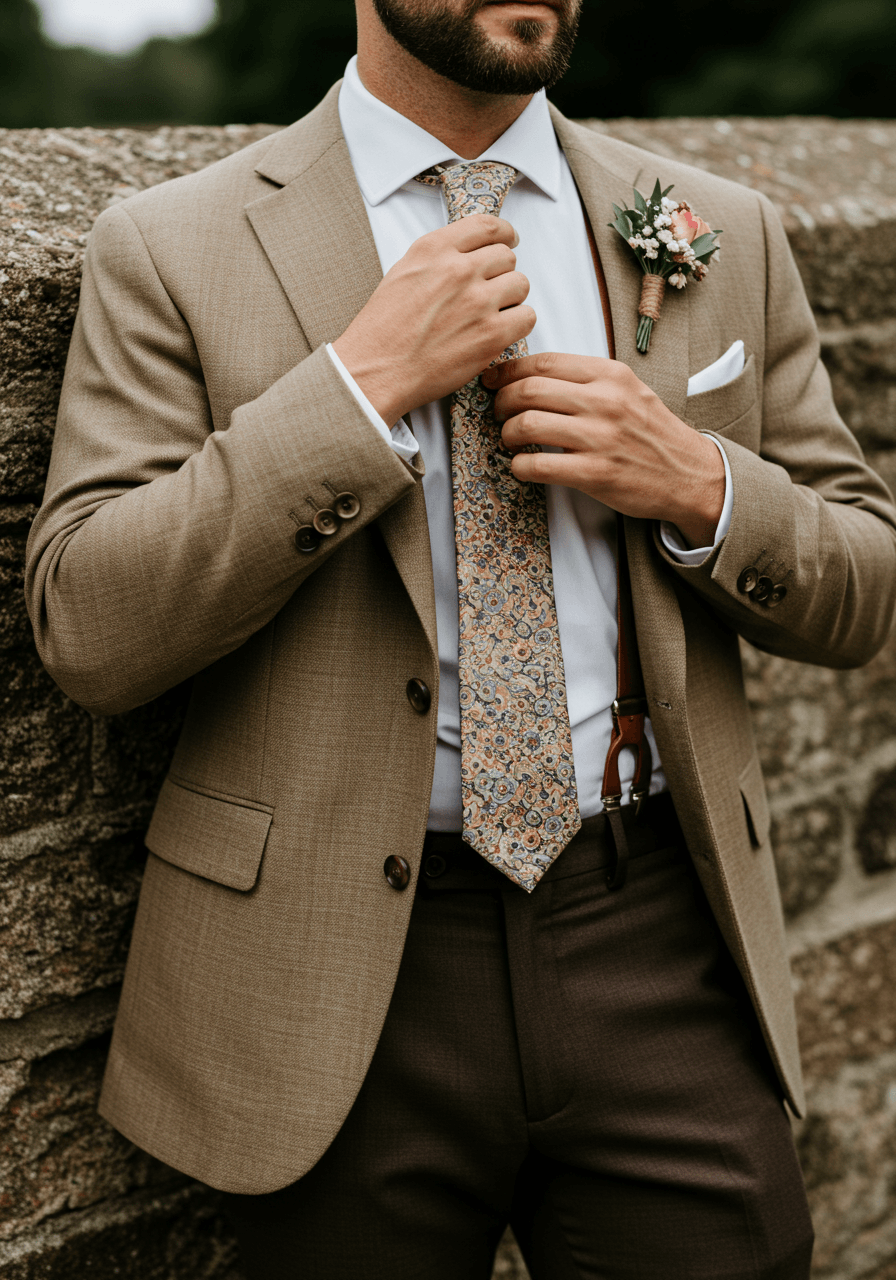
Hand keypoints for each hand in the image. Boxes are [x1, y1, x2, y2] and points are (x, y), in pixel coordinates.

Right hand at [332, 216, 534, 425]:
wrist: (378, 371)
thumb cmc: (384, 330)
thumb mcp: (403, 273)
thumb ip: (439, 257)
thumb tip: (468, 253)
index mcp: (434, 249)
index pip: (487, 225)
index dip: (504, 233)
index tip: (509, 240)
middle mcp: (459, 270)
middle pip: (506, 257)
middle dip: (501, 273)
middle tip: (490, 291)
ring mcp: (477, 302)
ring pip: (520, 284)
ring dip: (511, 299)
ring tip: (491, 314)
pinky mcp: (491, 335)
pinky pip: (527, 317)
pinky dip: (518, 324)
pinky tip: (500, 332)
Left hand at [482, 352, 725, 548]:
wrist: (689, 474)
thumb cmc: (650, 433)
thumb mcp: (627, 390)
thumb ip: (587, 379)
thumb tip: (533, 373)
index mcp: (610, 375)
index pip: (543, 362)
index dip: (508, 371)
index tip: (493, 379)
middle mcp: (604, 401)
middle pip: (528, 391)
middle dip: (501, 402)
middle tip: (498, 413)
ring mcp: (600, 438)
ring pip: (527, 425)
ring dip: (507, 434)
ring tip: (510, 440)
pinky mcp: (595, 473)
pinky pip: (538, 466)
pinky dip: (519, 467)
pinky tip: (522, 467)